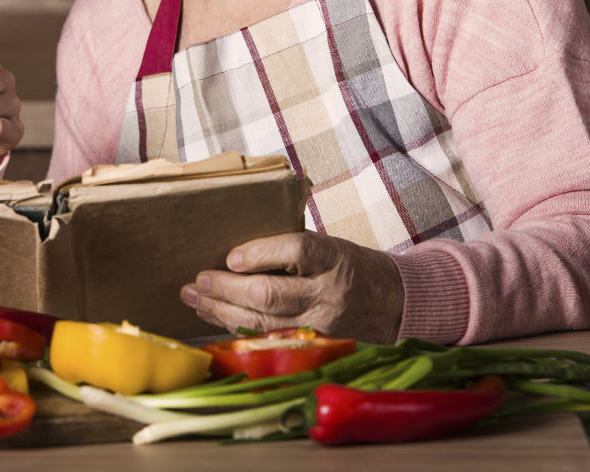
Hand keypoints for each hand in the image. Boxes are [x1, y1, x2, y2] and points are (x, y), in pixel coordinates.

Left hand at [181, 231, 404, 343]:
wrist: (394, 303)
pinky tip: (215, 315)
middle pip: (272, 294)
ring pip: (264, 322)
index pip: (297, 251)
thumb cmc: (351, 265)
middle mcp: (328, 293)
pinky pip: (269, 337)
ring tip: (195, 297)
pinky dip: (237, 326)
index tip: (231, 256)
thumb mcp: (331, 245)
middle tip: (198, 281)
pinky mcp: (314, 344)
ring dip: (222, 310)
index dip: (260, 253)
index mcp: (335, 257)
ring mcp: (321, 323)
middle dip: (227, 289)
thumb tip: (236, 245)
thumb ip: (291, 246)